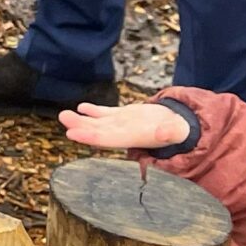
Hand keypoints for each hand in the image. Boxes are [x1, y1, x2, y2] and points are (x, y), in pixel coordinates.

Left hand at [59, 100, 194, 153]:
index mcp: (133, 137)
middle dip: (79, 126)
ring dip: (81, 119)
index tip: (72, 134)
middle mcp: (125, 132)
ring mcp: (124, 124)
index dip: (89, 137)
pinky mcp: (126, 115)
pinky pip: (107, 113)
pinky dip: (94, 110)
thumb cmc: (180, 131)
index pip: (107, 139)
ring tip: (64, 114)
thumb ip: (170, 132)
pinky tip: (82, 106)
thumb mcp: (177, 131)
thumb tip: (164, 132)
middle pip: (98, 131)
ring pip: (99, 122)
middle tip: (63, 119)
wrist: (182, 127)